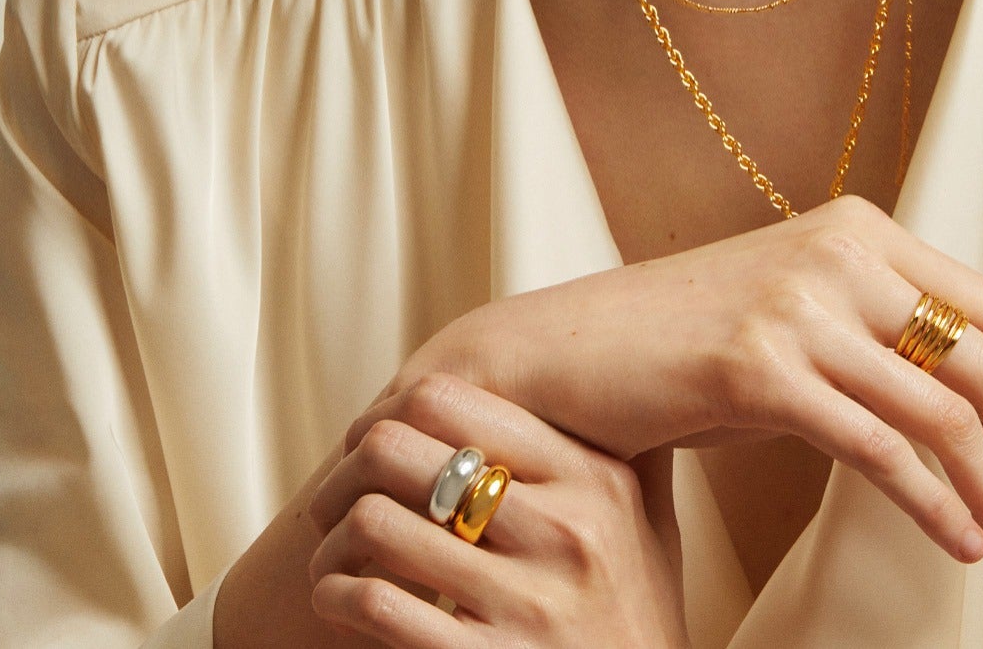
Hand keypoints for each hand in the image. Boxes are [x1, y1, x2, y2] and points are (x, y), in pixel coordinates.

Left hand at [306, 374, 689, 648]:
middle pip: (398, 450)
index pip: (449, 401)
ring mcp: (527, 602)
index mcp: (594, 477)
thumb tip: (603, 371)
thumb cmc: (636, 610)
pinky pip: (378, 606)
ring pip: (377, 524)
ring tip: (334, 554)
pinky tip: (341, 598)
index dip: (388, 413)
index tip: (372, 439)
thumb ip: (623, 448)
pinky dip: (338, 596)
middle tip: (337, 498)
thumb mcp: (648, 521)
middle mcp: (564, 530)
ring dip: (335, 541)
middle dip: (349, 471)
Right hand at [387, 193, 982, 572]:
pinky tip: (956, 545)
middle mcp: (840, 254)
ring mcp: (799, 306)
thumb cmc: (688, 344)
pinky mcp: (758, 367)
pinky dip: (937, 508)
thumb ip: (881, 331)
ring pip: (948, 413)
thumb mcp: (800, 312)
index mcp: (862, 230)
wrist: (569, 350)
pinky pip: (883, 451)